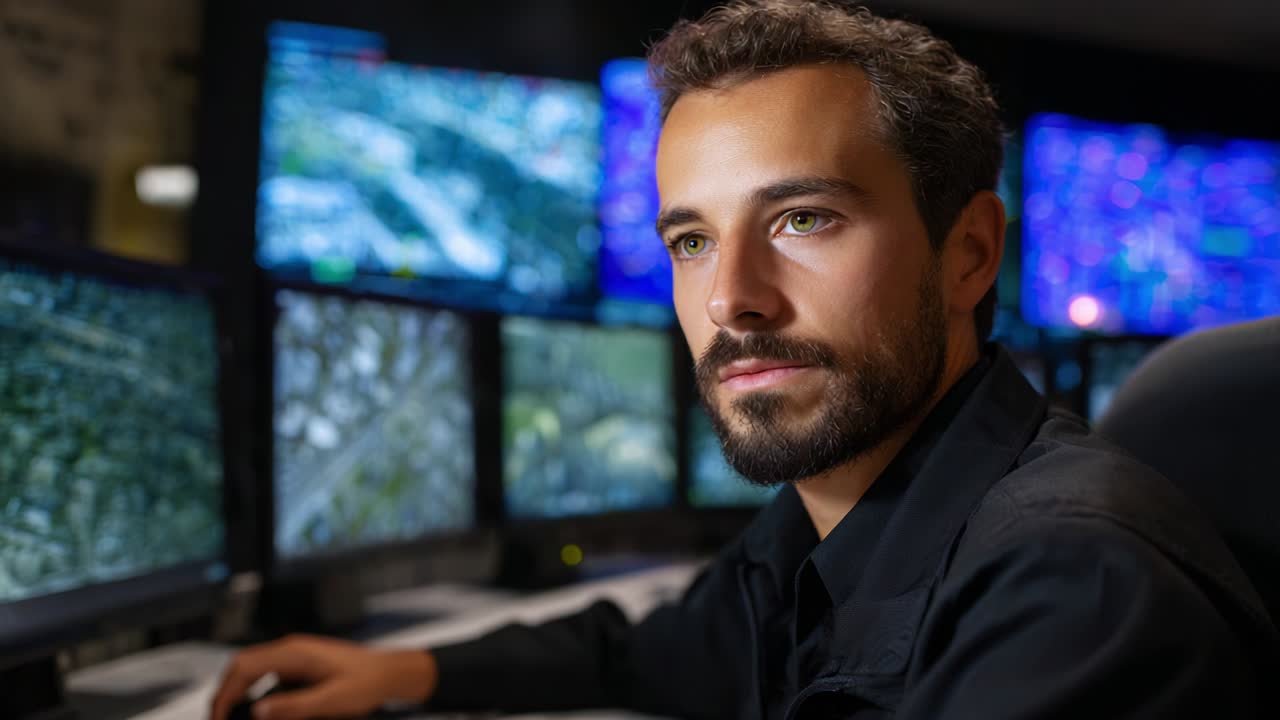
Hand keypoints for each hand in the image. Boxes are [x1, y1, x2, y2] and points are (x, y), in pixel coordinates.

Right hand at [209, 634, 437, 719]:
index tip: (218, 719)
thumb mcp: (331, 701)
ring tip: (232, 718)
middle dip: (225, 693)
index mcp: (294, 653)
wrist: (389, 673)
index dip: (224, 694)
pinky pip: (267, 677)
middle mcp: (289, 650)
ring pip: (251, 670)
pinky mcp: (299, 667)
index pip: (243, 667)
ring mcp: (293, 657)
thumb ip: (293, 707)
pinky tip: (259, 711)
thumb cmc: (366, 683)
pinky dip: (254, 693)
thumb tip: (256, 712)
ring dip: (238, 693)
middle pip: (241, 666)